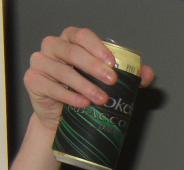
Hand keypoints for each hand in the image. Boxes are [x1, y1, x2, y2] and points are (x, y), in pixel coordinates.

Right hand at [24, 26, 155, 131]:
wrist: (64, 117)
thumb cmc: (87, 93)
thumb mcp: (110, 84)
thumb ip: (130, 76)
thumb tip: (148, 73)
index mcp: (71, 41)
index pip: (81, 36)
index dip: (97, 47)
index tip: (113, 63)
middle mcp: (53, 48)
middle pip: (71, 51)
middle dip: (93, 66)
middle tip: (112, 81)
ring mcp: (40, 63)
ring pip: (60, 69)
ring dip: (84, 84)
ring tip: (102, 99)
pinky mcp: (33, 81)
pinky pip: (49, 86)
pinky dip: (68, 95)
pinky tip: (83, 103)